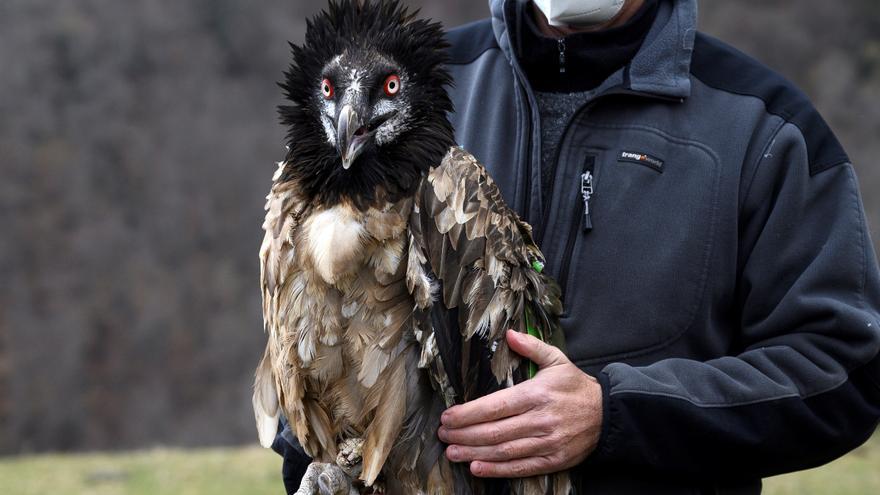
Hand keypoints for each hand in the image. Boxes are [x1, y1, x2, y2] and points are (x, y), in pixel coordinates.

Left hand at [438, 329, 602, 477]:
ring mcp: (546, 442)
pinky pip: (520, 467)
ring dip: (474, 453)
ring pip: (503, 451)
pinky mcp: (553, 460)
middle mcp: (539, 420)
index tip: (448, 417)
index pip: (495, 406)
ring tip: (452, 452)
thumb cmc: (576, 387)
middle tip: (443, 435)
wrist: (609, 414)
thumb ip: (531, 347)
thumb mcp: (557, 360)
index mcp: (536, 394)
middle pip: (494, 431)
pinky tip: (477, 468)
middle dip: (464, 434)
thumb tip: (509, 334)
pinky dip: (497, 470)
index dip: (468, 414)